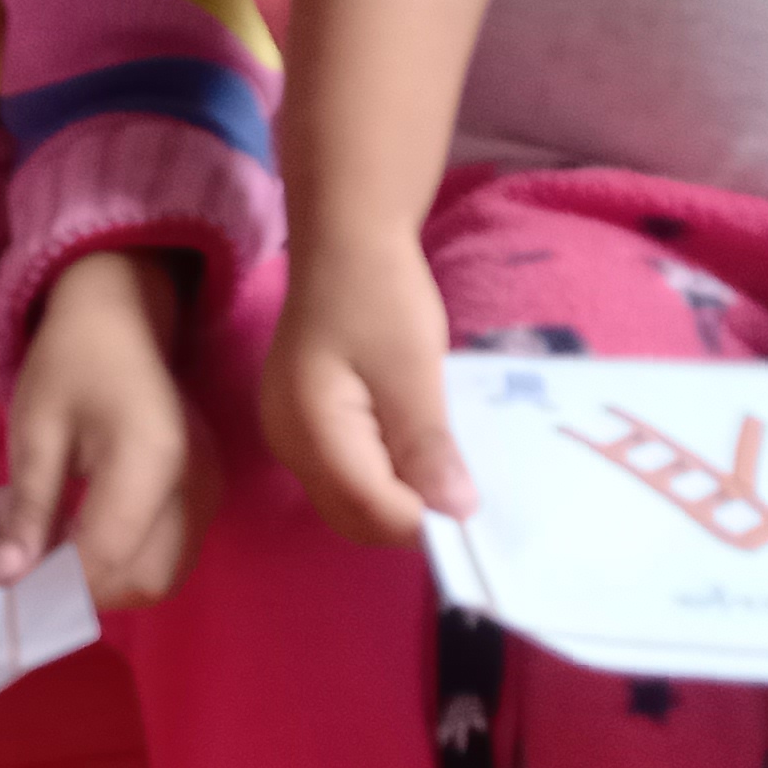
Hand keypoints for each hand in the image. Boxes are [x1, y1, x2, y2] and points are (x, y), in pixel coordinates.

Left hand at [0, 251, 207, 610]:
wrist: (122, 318)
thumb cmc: (71, 362)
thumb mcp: (35, 428)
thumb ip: (28, 507)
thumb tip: (8, 576)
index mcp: (151, 459)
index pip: (109, 553)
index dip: (59, 582)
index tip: (13, 583)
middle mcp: (195, 484)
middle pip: (147, 579)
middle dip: (87, 590)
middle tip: (35, 571)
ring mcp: (210, 491)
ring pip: (163, 577)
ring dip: (109, 583)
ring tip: (59, 555)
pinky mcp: (208, 495)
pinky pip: (172, 555)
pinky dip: (129, 565)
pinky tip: (87, 540)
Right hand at [262, 227, 474, 544]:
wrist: (344, 244)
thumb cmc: (379, 295)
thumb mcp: (415, 369)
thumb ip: (429, 446)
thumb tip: (457, 515)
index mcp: (311, 430)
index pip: (371, 509)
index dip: (426, 523)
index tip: (478, 512)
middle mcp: (289, 447)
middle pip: (354, 519)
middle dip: (412, 520)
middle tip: (467, 494)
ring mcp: (291, 441)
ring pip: (351, 506)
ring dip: (401, 504)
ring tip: (448, 475)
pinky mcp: (305, 431)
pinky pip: (348, 479)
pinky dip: (387, 483)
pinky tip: (420, 458)